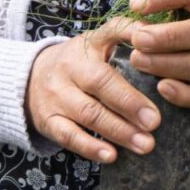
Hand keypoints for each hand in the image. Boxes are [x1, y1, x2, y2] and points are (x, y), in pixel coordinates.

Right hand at [25, 19, 160, 163]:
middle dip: (129, 103)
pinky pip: (69, 136)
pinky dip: (91, 147)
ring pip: (88, 113)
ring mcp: (57, 94)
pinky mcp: (48, 120)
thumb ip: (125, 34)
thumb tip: (153, 36)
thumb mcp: (98, 42)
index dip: (132, 41)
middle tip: (154, 122)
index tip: (157, 60)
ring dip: (118, 131)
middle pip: (100, 82)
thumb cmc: (79, 61)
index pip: (110, 33)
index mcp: (88, 43)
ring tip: (144, 144)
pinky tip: (112, 155)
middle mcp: (70, 66)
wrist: (32, 77)